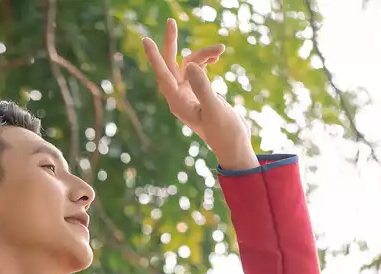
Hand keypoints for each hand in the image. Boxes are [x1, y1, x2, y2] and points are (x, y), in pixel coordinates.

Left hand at [143, 19, 258, 170]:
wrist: (234, 144)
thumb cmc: (224, 132)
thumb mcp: (214, 108)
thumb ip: (203, 87)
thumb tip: (191, 64)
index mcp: (178, 103)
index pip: (163, 75)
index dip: (154, 57)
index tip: (146, 40)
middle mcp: (179, 97)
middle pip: (170, 65)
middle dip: (171, 43)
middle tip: (171, 21)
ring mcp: (188, 94)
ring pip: (189, 64)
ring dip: (204, 54)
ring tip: (220, 49)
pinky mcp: (199, 92)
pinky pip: (197, 69)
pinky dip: (207, 60)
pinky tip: (218, 56)